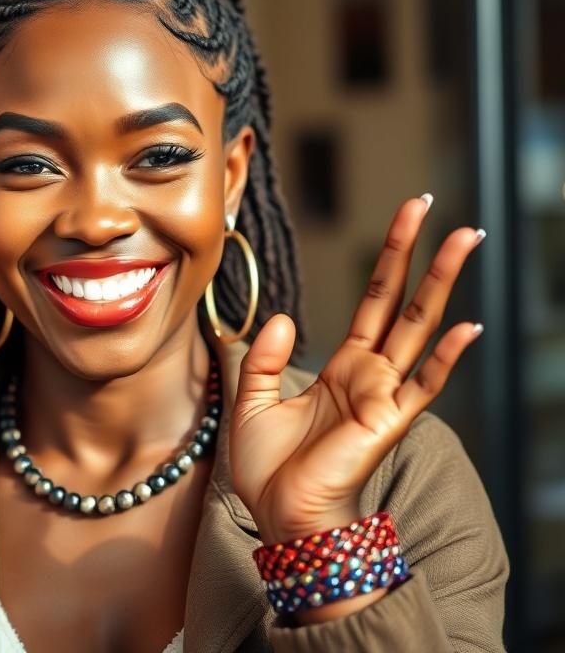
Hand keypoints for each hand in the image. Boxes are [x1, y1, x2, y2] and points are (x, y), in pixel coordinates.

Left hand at [226, 195, 483, 544]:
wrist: (280, 517)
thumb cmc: (269, 469)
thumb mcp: (251, 401)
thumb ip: (263, 357)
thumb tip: (284, 317)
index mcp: (342, 366)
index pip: (373, 300)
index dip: (389, 258)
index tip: (408, 217)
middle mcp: (370, 373)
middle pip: (400, 300)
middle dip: (415, 250)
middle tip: (430, 202)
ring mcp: (384, 395)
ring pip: (419, 327)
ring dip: (442, 283)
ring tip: (465, 239)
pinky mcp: (387, 422)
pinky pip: (423, 385)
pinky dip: (447, 357)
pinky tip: (469, 325)